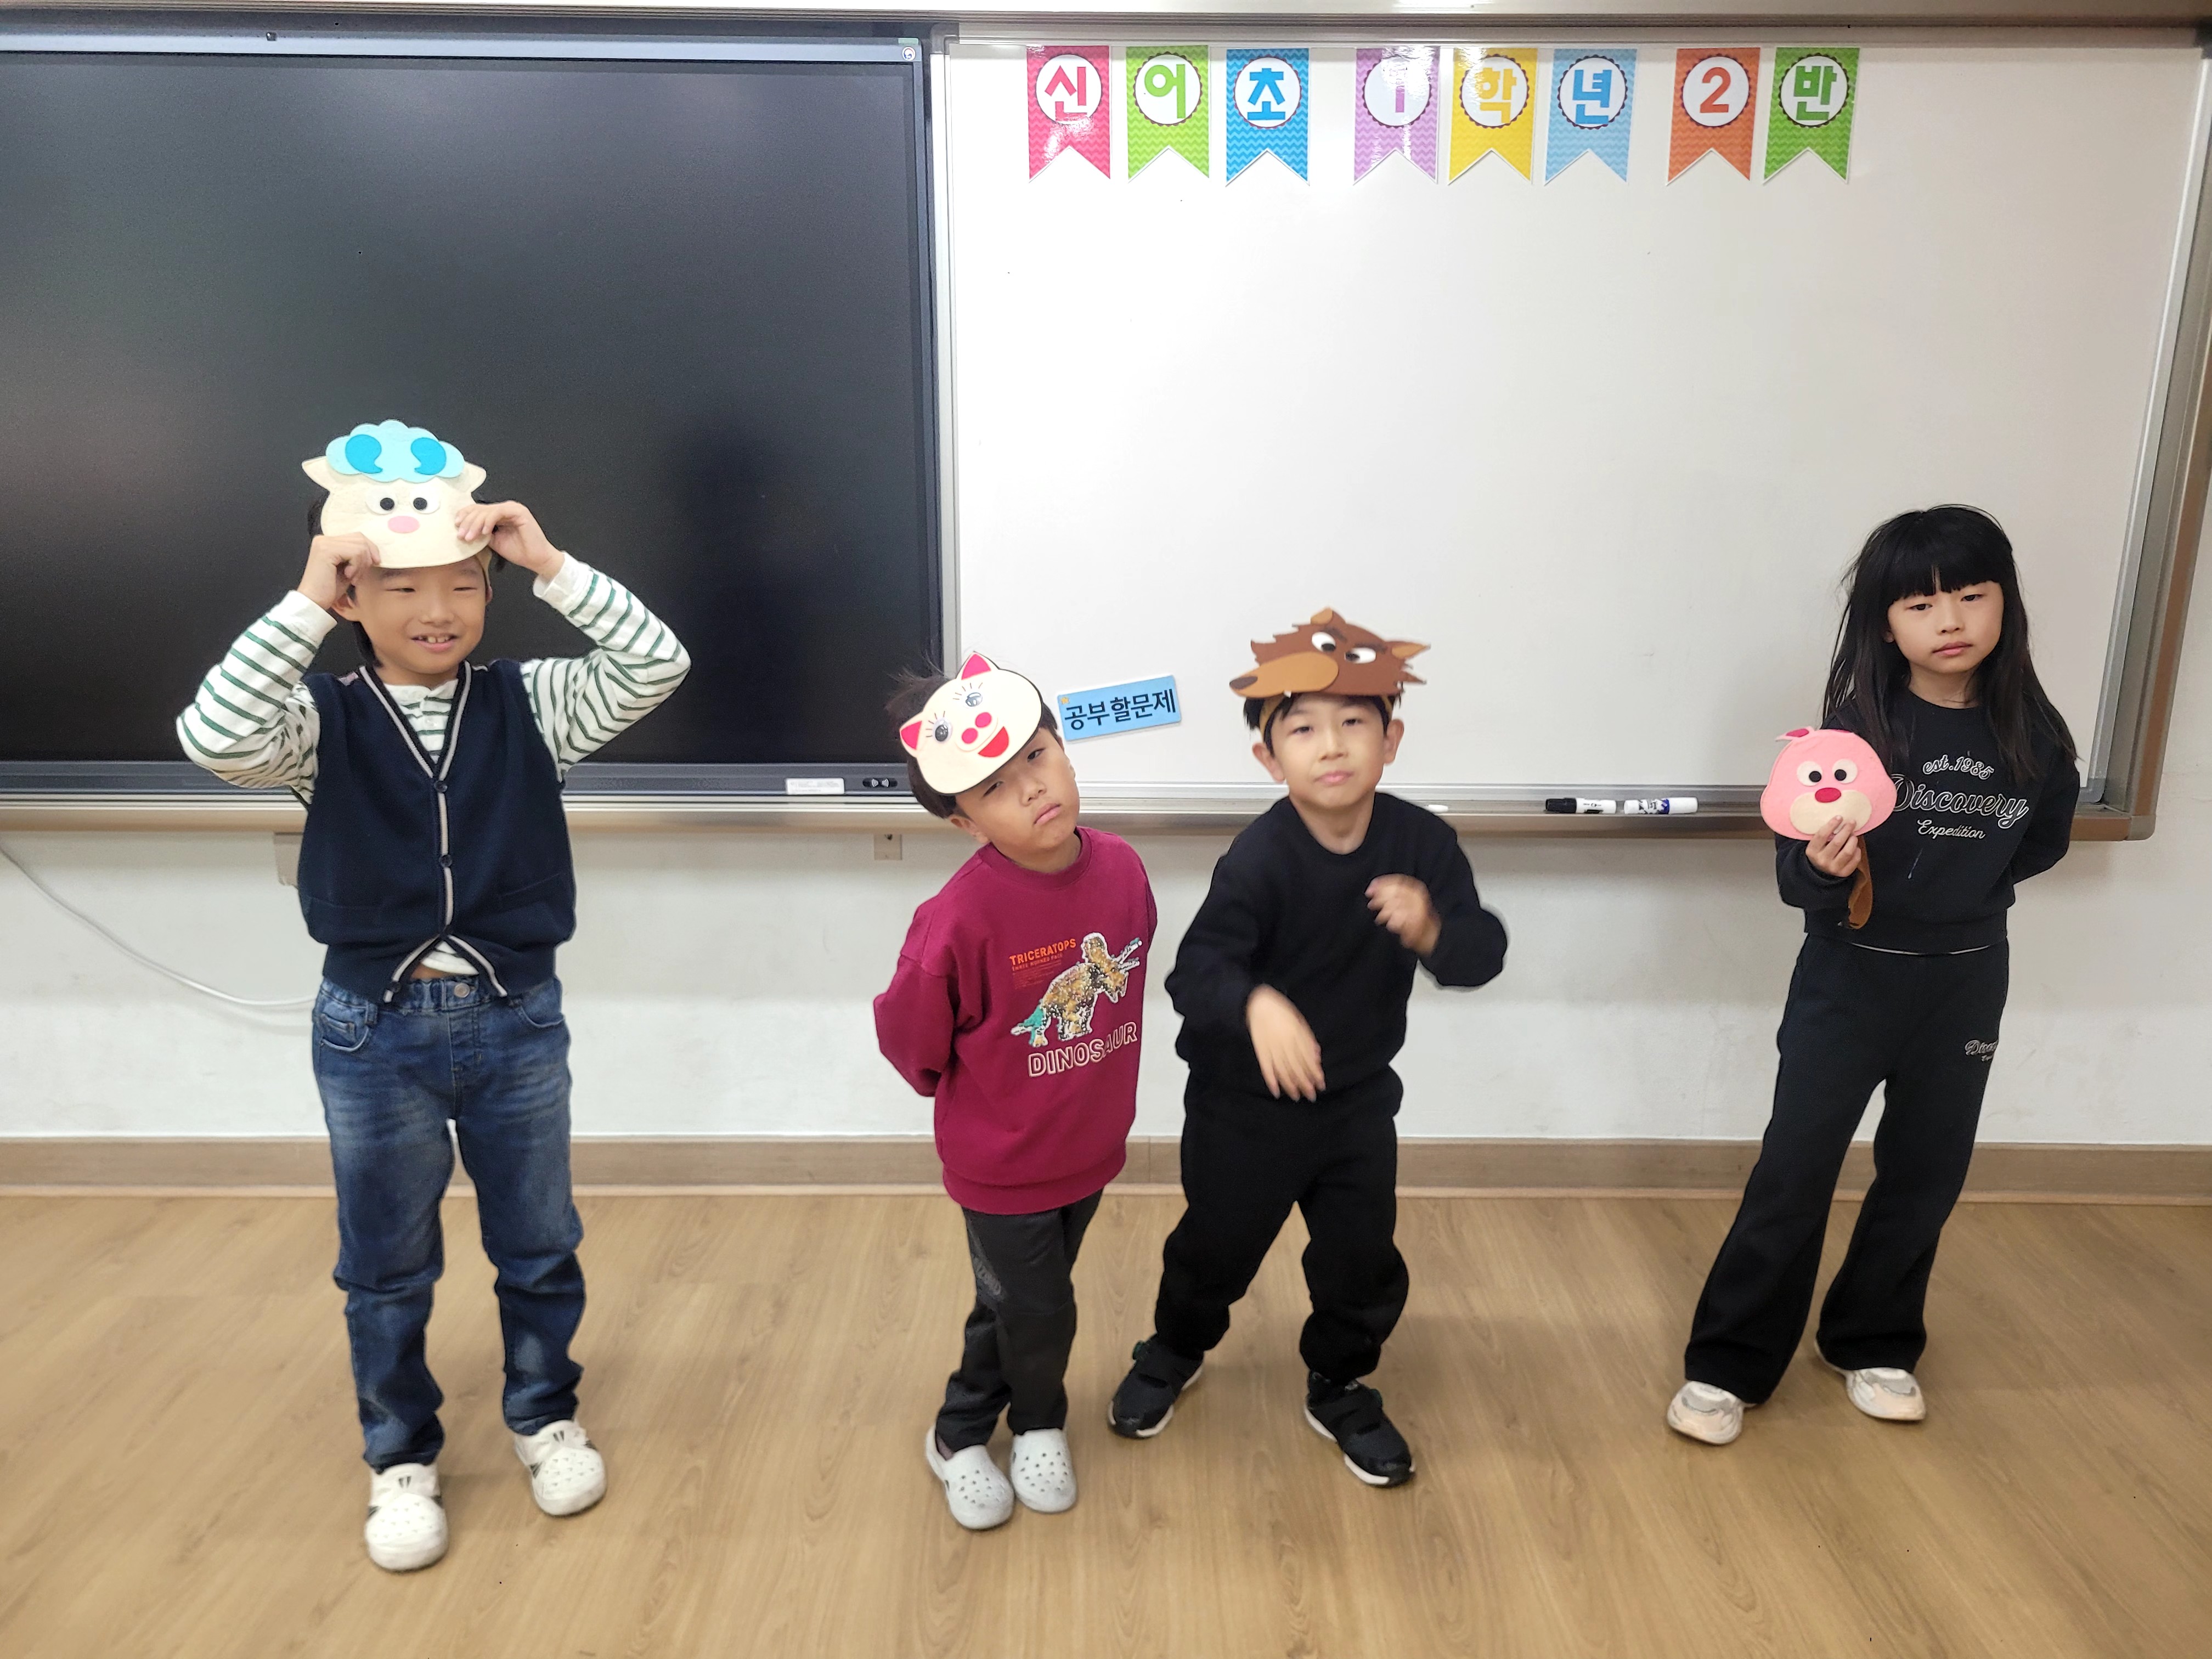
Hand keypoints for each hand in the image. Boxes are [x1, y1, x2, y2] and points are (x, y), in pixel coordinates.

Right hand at [296, 532, 378, 610]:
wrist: (314, 601)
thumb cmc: (330, 589)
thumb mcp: (348, 569)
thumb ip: (356, 556)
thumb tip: (374, 551)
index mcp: (328, 542)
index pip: (357, 537)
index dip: (371, 550)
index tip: (375, 564)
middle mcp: (324, 539)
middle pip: (360, 538)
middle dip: (367, 557)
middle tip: (360, 575)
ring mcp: (324, 543)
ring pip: (360, 546)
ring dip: (361, 565)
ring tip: (353, 578)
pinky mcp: (326, 550)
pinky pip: (355, 553)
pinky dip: (357, 567)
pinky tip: (348, 577)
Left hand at [453, 500, 563, 578]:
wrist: (537, 559)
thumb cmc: (519, 551)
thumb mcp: (494, 541)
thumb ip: (482, 533)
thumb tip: (465, 531)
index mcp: (500, 513)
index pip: (478, 509)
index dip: (465, 516)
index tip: (457, 527)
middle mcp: (505, 508)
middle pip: (480, 509)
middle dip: (468, 523)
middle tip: (461, 535)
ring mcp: (513, 508)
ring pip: (487, 510)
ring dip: (476, 524)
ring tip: (470, 537)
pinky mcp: (519, 512)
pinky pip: (498, 512)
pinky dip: (489, 521)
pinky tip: (484, 532)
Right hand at [1246, 986, 1323, 1100]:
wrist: (1258, 1003)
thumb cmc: (1281, 1011)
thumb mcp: (1299, 1020)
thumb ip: (1308, 1039)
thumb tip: (1317, 1056)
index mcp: (1296, 1035)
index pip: (1308, 1059)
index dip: (1315, 1073)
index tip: (1321, 1084)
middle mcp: (1285, 1043)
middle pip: (1297, 1067)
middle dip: (1305, 1083)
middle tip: (1312, 1096)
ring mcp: (1271, 1048)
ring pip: (1283, 1071)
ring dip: (1290, 1085)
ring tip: (1296, 1096)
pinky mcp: (1260, 1051)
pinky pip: (1266, 1068)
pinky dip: (1270, 1081)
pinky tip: (1276, 1091)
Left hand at [1367, 875, 1440, 956]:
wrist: (1429, 933)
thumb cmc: (1412, 914)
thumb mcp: (1402, 900)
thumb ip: (1389, 893)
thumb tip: (1371, 889)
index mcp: (1416, 888)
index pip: (1398, 881)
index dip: (1382, 884)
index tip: (1370, 890)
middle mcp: (1420, 897)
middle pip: (1398, 893)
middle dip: (1381, 898)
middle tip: (1372, 904)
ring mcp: (1421, 910)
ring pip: (1400, 906)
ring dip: (1386, 912)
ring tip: (1380, 918)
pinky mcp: (1421, 924)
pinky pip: (1404, 921)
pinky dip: (1395, 923)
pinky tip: (1391, 925)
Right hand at [1805, 817, 1864, 878]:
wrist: (1820, 873)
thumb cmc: (1820, 853)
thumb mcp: (1816, 845)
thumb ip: (1825, 836)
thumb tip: (1840, 822)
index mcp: (1812, 852)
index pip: (1822, 835)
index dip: (1831, 825)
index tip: (1839, 817)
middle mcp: (1822, 860)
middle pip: (1837, 842)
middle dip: (1846, 830)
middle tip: (1851, 822)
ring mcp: (1833, 868)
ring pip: (1848, 851)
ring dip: (1853, 840)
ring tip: (1853, 836)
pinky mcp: (1843, 873)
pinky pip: (1855, 859)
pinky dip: (1857, 851)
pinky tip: (1854, 847)